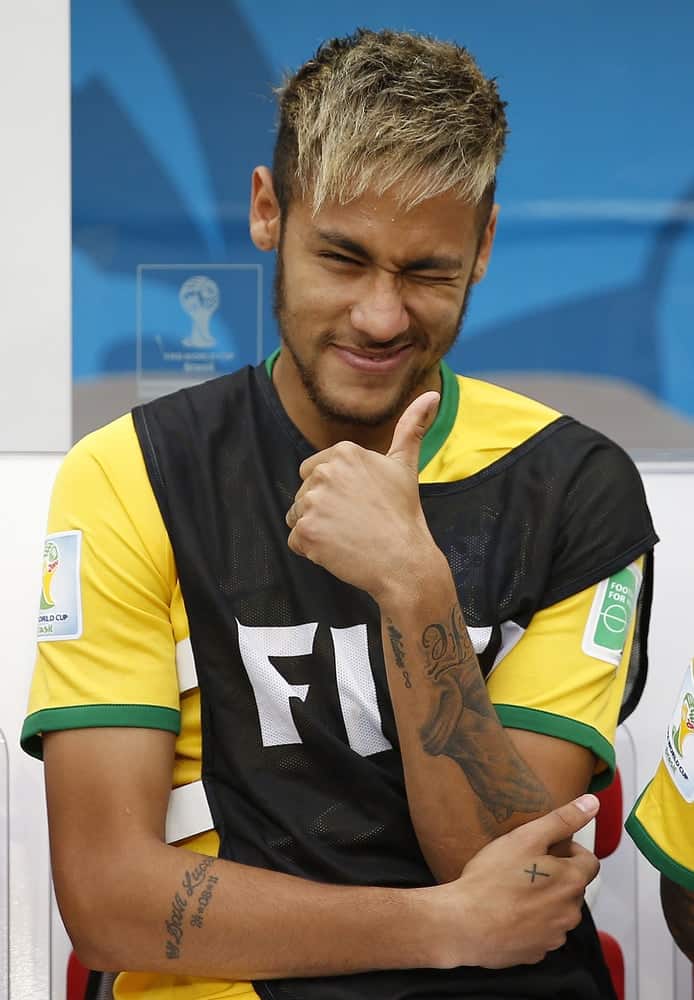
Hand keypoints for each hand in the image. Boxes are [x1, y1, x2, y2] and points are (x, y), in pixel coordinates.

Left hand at [286, 391, 442, 597]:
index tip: (357, 504)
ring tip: (346, 536)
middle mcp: (324, 473)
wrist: (404, 560)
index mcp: (344, 453)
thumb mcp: (405, 466)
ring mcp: (312, 503)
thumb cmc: (403, 514)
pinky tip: (338, 550)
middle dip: (322, 509)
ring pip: (297, 516)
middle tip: (354, 522)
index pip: (315, 471)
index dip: (334, 492)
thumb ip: (411, 427)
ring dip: (316, 530)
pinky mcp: (305, 532)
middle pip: (303, 493)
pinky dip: (312, 550)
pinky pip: (295, 541)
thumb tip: (432, 394)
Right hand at [428, 794, 600, 969]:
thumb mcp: (525, 837)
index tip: (544, 849)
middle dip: (555, 875)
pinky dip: (530, 922)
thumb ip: (562, 819)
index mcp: (571, 882)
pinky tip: (507, 911)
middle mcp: (570, 913)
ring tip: (512, 889)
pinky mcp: (536, 953)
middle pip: (572, 886)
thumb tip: (592, 803)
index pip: (589, 862)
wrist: (463, 924)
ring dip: (544, 899)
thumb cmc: (492, 879)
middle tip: (522, 866)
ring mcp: (553, 936)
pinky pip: (541, 932)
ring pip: (557, 910)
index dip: (568, 851)